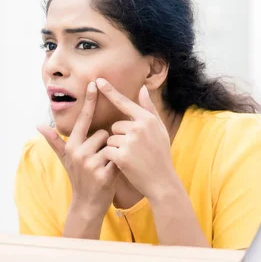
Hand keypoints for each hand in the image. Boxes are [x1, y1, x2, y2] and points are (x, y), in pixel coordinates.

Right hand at [38, 82, 118, 217]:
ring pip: (111, 144)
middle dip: (105, 144)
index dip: (90, 101)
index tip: (95, 83)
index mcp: (72, 145)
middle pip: (103, 133)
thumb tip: (38, 125)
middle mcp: (78, 152)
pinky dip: (118, 163)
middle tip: (99, 159)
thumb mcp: (65, 158)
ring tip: (105, 166)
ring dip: (112, 153)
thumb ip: (54, 140)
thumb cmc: (78, 177)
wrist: (87, 203)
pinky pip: (117, 157)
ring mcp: (90, 163)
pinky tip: (112, 173)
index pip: (83, 119)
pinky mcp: (103, 173)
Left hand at [96, 78, 174, 200]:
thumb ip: (148, 109)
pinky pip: (107, 151)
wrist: (162, 181)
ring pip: (110, 139)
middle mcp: (138, 128)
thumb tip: (142, 88)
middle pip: (115, 126)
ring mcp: (130, 142)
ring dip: (116, 148)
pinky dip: (112, 158)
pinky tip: (125, 164)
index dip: (110, 91)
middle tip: (135, 150)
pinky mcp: (122, 155)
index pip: (124, 103)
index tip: (98, 80)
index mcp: (147, 120)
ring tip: (132, 158)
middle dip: (120, 137)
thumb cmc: (160, 155)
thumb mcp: (159, 130)